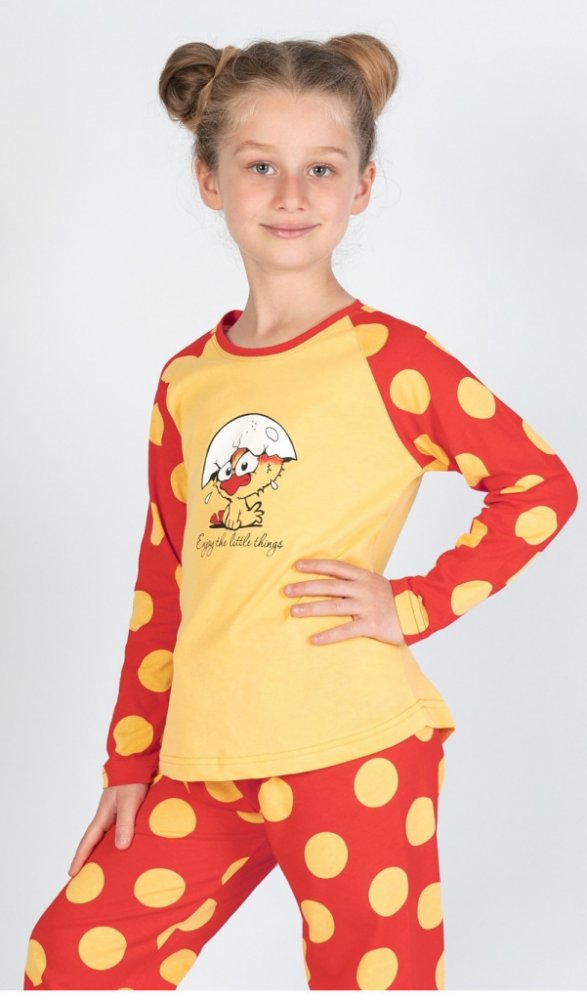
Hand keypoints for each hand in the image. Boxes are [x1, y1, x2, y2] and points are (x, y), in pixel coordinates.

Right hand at [67, 782, 149, 877]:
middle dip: (88, 858)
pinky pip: (119, 831)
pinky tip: (124, 849)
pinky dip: (118, 841)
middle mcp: (107, 816)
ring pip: (107, 837)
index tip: (71, 874)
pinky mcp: (126, 811)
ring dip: (104, 851)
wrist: (137, 763)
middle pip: (95, 842)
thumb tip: (120, 847)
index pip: (88, 841)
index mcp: (103, 816)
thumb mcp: (129, 803)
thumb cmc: (132, 780)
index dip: (80, 858)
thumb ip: (125, 823)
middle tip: (84, 877)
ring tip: (104, 868)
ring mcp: (115, 813)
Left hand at [283, 558, 404, 645]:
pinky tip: (314, 639)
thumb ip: (356, 582)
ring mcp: (366, 606)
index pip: (335, 567)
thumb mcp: (375, 583)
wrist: (420, 611)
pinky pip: (345, 630)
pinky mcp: (370, 625)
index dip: (316, 565)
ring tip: (293, 612)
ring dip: (311, 608)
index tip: (297, 566)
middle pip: (329, 586)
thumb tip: (333, 581)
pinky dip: (328, 635)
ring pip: (333, 606)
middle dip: (306, 587)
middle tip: (286, 591)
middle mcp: (362, 589)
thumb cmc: (394, 599)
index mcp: (363, 577)